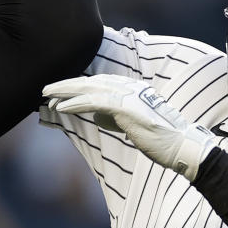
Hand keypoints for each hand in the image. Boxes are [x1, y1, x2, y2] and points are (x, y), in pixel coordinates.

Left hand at [43, 74, 215, 179]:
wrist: (181, 146)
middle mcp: (130, 87)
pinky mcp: (127, 108)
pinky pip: (95, 102)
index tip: (59, 95)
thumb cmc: (160, 139)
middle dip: (66, 85)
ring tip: (47, 95)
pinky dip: (77, 103)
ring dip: (66, 91)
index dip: (77, 88)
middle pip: (91, 81)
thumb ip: (115, 117)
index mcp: (132, 89)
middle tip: (46, 90)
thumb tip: (97, 116)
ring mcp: (129, 95)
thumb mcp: (133, 124)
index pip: (98, 84)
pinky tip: (62, 108)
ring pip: (90, 88)